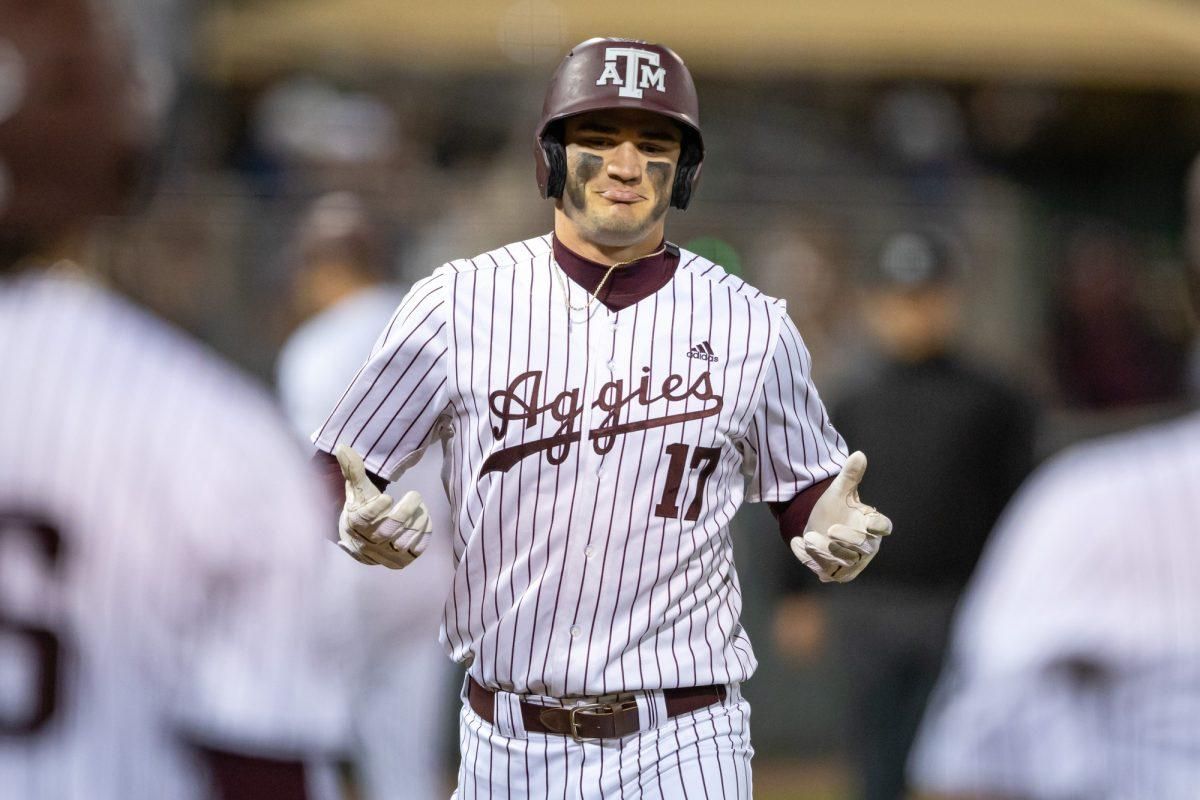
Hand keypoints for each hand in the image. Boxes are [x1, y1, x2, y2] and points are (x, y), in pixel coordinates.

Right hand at [335, 444, 431, 568]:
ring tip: (420, 506)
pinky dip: (424, 533)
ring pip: (406, 541)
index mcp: (354, 525)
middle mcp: (368, 544)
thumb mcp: (356, 489)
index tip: (387, 496)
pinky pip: (417, 550)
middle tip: (415, 495)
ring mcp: (385, 555)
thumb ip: (352, 469)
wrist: (361, 541)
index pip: (364, 519)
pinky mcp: (401, 562)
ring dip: (418, 520)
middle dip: (406, 511)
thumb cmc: (360, 508)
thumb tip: (343, 446)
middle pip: (389, 530)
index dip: (377, 509)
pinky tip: (424, 520)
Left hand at [791, 451, 891, 582]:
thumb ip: (850, 475)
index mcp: (871, 525)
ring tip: (808, 537)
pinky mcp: (833, 572)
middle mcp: (866, 548)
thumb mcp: (839, 491)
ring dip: (825, 552)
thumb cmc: (836, 508)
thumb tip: (858, 454)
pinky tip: (797, 543)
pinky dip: (809, 559)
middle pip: (863, 547)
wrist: (818, 525)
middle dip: (848, 540)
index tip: (868, 521)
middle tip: (831, 529)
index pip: (883, 526)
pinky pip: (824, 570)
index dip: (878, 526)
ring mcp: (850, 562)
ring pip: (843, 563)